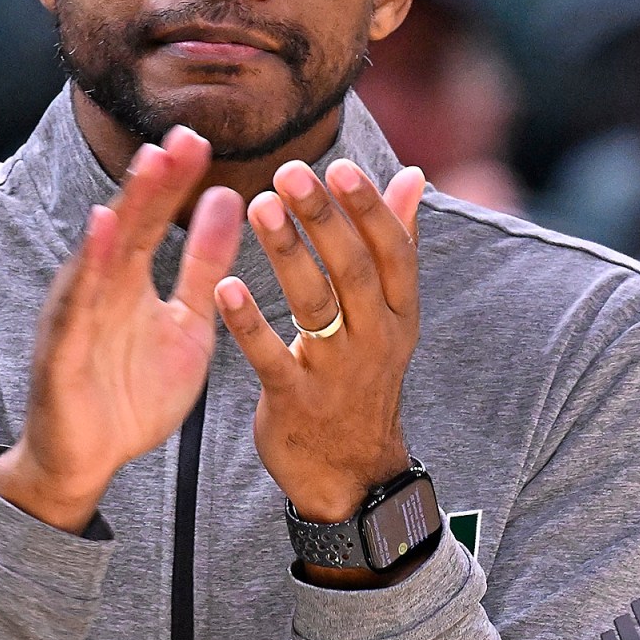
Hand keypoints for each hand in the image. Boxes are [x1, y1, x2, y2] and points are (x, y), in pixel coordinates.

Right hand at [0, 127, 243, 531]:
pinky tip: (100, 231)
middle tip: (183, 136)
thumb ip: (203, 268)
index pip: (153, 221)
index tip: (200, 139)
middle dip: (154, 181)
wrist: (86, 461)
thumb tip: (228, 199)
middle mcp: (99, 288)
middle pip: (128, 225)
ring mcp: (77, 316)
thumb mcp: (186, 326)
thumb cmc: (131, 392)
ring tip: (149, 166)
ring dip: (124, 208)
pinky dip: (87, 267)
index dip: (174, 181)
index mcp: (128, 280)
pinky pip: (77, 305)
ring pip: (101, 254)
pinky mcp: (62, 350)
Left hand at [216, 159, 426, 527]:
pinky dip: (249, 323)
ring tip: (259, 206)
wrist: (352, 474)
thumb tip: (414, 176)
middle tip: (289, 171)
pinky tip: (225, 287)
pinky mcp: (295, 401)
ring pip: (315, 304)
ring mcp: (336, 372)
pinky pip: (271, 357)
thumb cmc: (363, 378)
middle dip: (323, 218)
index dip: (369, 208)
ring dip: (287, 253)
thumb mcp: (391, 317)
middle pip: (353, 269)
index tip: (339, 166)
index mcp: (398, 313)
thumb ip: (396, 244)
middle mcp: (375, 338)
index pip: (393, 251)